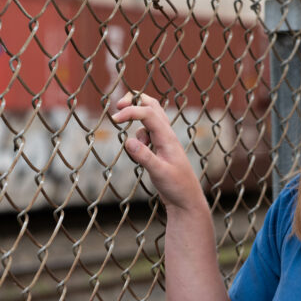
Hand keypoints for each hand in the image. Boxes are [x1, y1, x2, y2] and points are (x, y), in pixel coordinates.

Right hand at [112, 92, 206, 213]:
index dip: (130, 111)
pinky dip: (139, 135)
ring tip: (136, 148)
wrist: (186, 199)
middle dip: (135, 100)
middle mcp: (167, 135)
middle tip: (117, 105)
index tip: (114, 120)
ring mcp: (164, 140)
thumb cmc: (176, 186)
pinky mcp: (160, 148)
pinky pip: (147, 132)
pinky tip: (140, 153)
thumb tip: (128, 141)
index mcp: (167, 138)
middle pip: (152, 106)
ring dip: (136, 124)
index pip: (148, 114)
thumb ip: (145, 157)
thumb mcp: (159, 173)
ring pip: (149, 117)